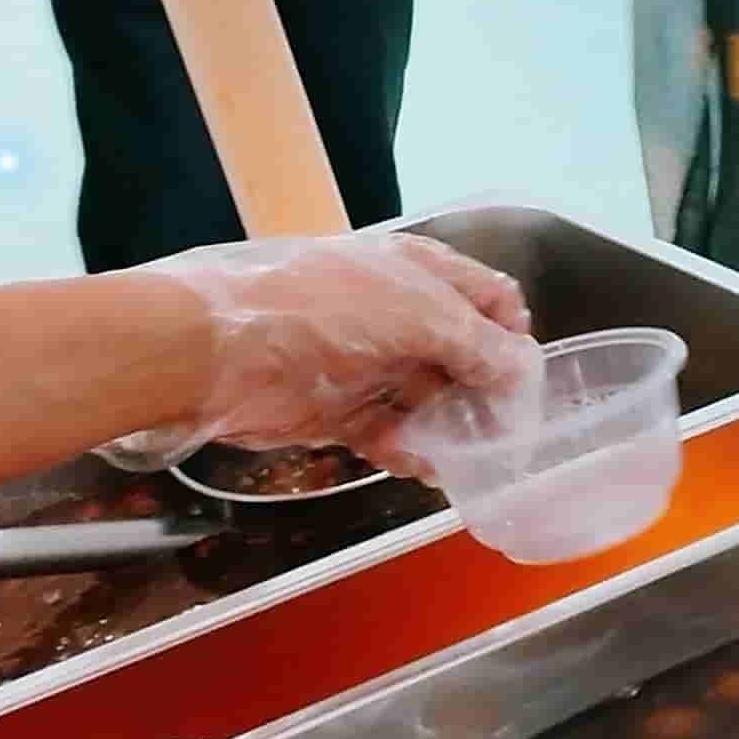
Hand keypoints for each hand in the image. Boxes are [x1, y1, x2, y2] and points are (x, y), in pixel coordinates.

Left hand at [115, 228, 535, 465]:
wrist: (211, 349)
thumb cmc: (318, 310)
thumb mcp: (416, 315)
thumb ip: (478, 344)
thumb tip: (522, 370)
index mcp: (418, 271)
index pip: (489, 298)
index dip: (515, 336)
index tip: (528, 382)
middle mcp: (395, 313)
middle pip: (462, 355)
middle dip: (487, 393)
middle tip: (507, 434)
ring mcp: (364, 362)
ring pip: (427, 399)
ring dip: (451, 430)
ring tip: (468, 460)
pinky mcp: (334, 409)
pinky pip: (386, 432)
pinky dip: (407, 451)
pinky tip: (421, 468)